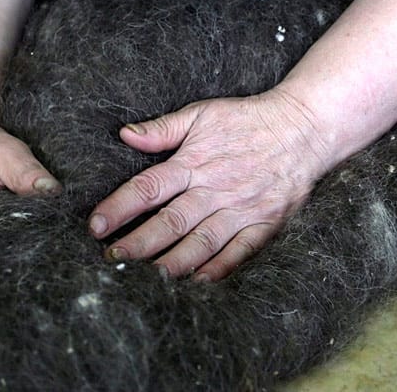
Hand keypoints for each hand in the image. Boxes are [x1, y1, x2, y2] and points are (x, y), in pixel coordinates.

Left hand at [87, 89, 333, 281]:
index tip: (95, 226)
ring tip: (146, 280)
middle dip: (138, 244)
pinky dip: (218, 270)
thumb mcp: (203, 113)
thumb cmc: (247, 120)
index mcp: (194, 162)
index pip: (148, 188)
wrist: (302, 128)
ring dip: (172, 263)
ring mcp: (241, 209)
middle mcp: (214, 189)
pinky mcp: (264, 224)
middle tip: (111, 260)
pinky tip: (196, 283)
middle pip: (169, 222)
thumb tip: (125, 135)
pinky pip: (238, 253)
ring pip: (200, 243)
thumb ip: (163, 129)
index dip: (119, 208)